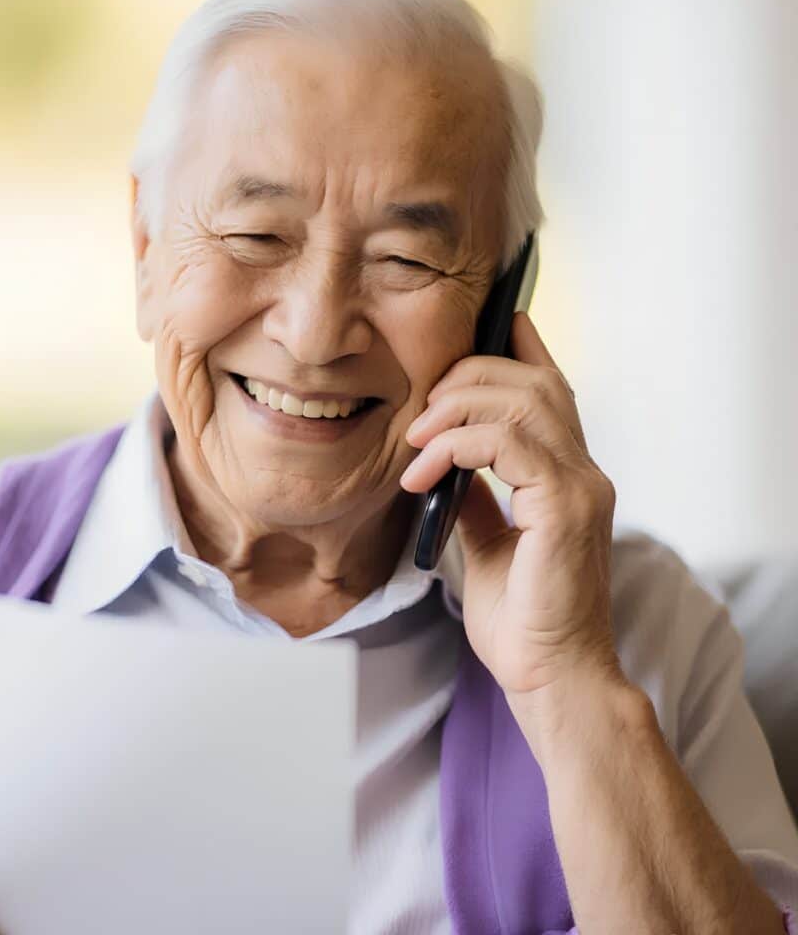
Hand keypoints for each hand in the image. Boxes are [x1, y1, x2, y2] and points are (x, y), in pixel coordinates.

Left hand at [401, 312, 622, 715]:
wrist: (549, 677)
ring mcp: (581, 486)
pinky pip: (508, 443)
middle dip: (468, 377)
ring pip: (522, 401)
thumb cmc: (521, 618)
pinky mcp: (568, 506)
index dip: (521, 346)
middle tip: (420, 411)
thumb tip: (446, 462)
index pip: (550, 389)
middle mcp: (583, 471)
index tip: (488, 321)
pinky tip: (423, 474)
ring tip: (415, 441)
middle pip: (532, 382)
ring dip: (456, 409)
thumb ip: (475, 496)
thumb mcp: (485, 544)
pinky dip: (456, 447)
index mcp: (566, 475)